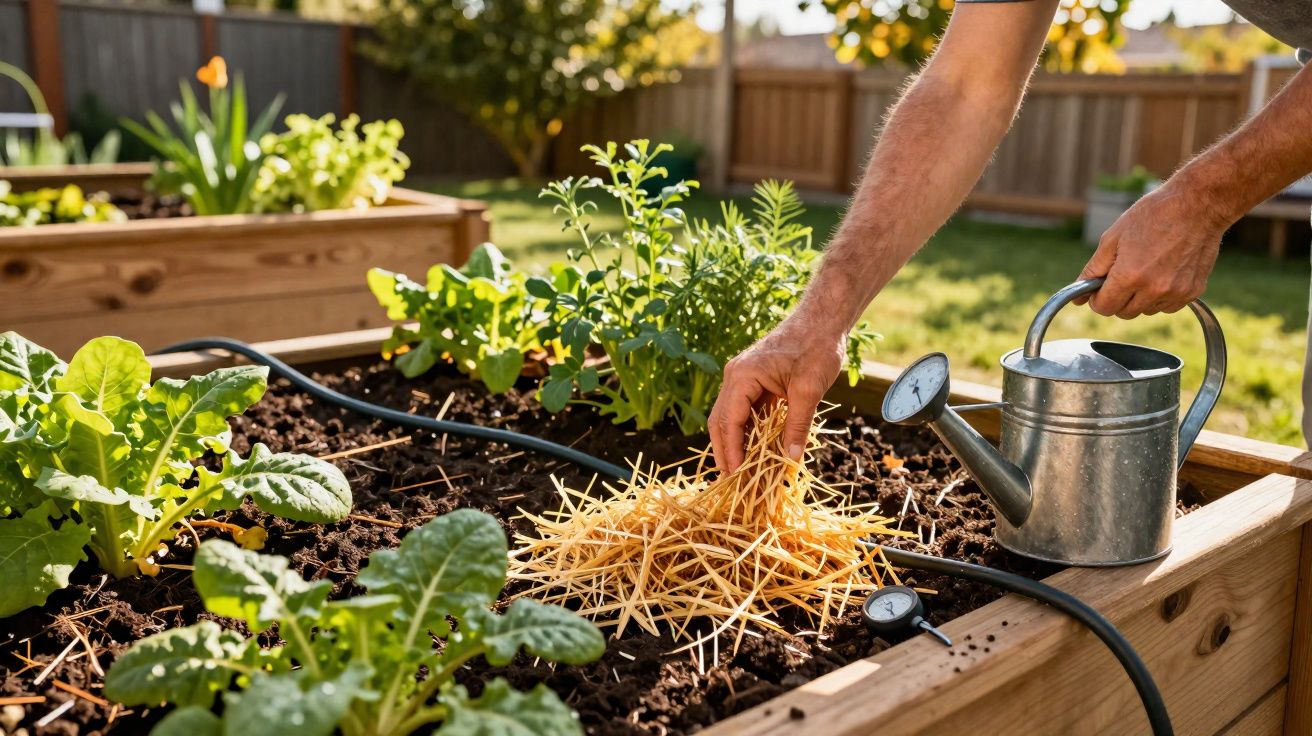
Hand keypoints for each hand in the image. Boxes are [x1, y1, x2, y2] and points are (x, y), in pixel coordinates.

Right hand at [709, 312, 845, 472]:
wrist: (822, 320)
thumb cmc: (816, 348)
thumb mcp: (809, 389)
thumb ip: (798, 425)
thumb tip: (790, 458)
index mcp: (742, 377)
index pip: (728, 421)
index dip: (731, 450)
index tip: (736, 474)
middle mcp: (735, 377)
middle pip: (721, 420)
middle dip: (725, 450)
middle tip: (731, 479)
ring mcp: (743, 378)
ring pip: (730, 416)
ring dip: (735, 441)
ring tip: (741, 469)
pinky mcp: (754, 380)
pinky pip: (745, 410)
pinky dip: (748, 430)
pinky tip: (755, 448)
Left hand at [1076, 181, 1226, 317]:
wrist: (1197, 205)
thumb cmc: (1153, 215)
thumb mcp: (1113, 238)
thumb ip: (1093, 270)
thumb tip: (1078, 298)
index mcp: (1129, 276)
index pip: (1103, 308)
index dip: (1097, 299)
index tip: (1100, 289)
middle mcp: (1153, 289)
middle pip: (1124, 313)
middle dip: (1118, 298)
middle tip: (1123, 274)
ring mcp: (1175, 292)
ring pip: (1146, 310)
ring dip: (1140, 297)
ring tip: (1146, 268)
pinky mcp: (1193, 292)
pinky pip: (1168, 306)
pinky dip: (1161, 296)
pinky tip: (1164, 272)